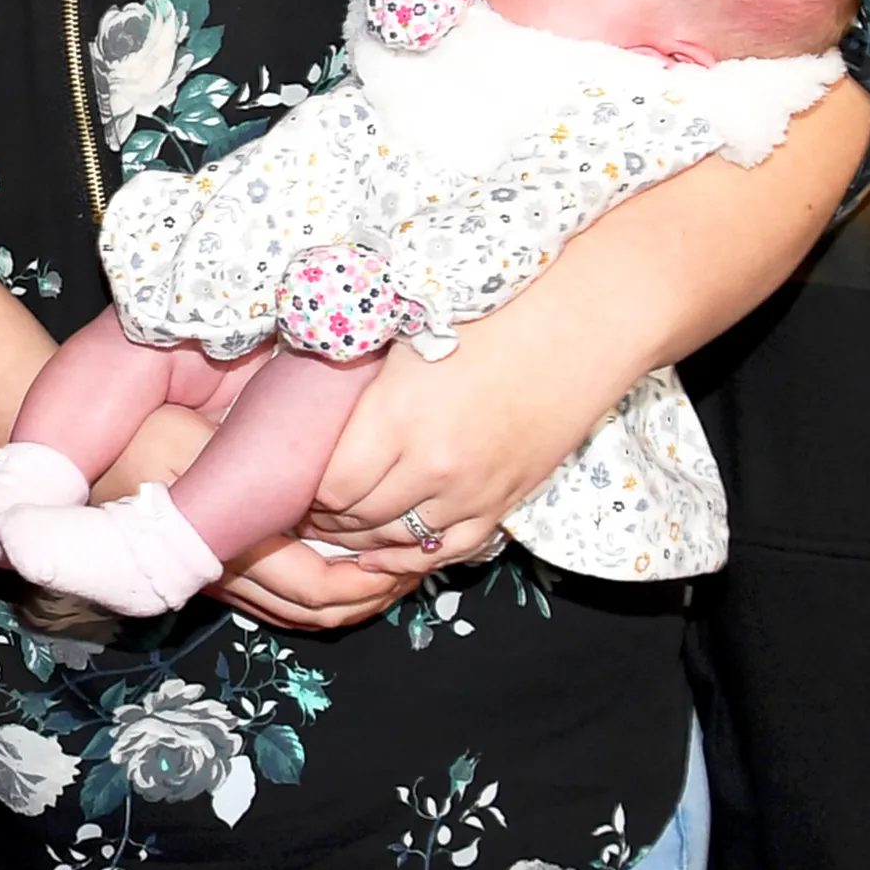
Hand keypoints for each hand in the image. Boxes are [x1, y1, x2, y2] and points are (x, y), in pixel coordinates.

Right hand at [92, 406, 419, 627]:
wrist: (64, 458)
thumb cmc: (135, 430)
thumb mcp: (199, 438)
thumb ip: (259, 460)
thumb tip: (334, 473)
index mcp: (226, 543)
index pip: (314, 585)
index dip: (368, 579)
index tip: (408, 555)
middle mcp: (222, 572)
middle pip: (312, 610)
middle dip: (370, 596)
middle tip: (417, 567)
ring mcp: (213, 576)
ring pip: (294, 613)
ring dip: (348, 600)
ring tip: (394, 572)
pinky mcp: (207, 570)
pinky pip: (271, 601)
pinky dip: (313, 594)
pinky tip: (346, 569)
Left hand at [305, 324, 599, 570]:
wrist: (578, 325)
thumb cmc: (490, 312)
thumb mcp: (408, 332)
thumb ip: (358, 371)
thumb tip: (301, 392)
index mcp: (398, 417)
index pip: (329, 486)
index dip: (303, 490)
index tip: (291, 479)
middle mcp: (432, 466)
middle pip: (357, 519)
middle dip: (324, 518)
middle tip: (306, 506)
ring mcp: (471, 491)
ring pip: (396, 541)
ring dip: (360, 539)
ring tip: (339, 524)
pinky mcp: (503, 502)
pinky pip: (446, 552)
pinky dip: (409, 557)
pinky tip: (385, 550)